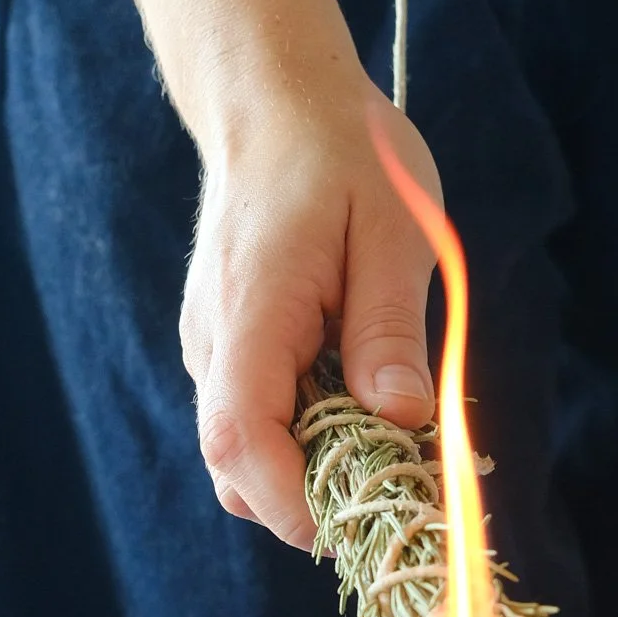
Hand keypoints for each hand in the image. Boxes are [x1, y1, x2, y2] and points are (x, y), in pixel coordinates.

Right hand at [181, 78, 438, 547]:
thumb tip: (402, 420)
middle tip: (402, 484)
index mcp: (251, 314)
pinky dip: (311, 439)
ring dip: (315, 472)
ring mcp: (215, 351)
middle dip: (314, 502)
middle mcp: (214, 344)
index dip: (296, 499)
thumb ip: (389, 332)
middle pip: (236, 473)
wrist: (277, 102)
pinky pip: (261, 422)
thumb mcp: (391, 234)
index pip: (240, 440)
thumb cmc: (343, 153)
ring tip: (392, 442)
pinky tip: (366, 406)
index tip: (370, 514)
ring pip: (246, 458)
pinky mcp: (230, 351)